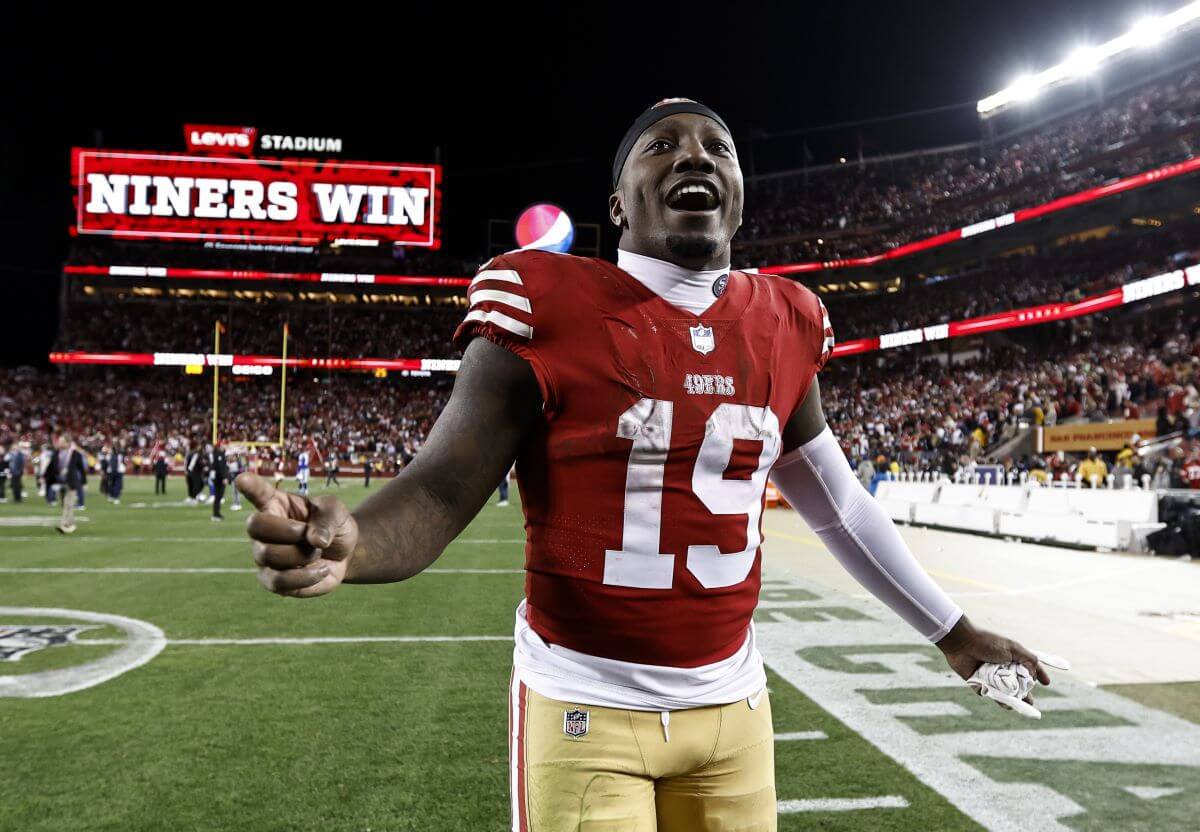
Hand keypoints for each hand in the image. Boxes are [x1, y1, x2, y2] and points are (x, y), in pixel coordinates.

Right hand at [236, 472, 358, 597]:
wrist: (345, 555)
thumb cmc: (334, 526)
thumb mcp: (337, 513)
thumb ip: (327, 519)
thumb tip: (315, 540)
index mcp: (277, 504)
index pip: (258, 492)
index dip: (249, 485)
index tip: (242, 479)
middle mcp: (263, 530)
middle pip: (256, 527)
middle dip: (289, 532)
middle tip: (311, 536)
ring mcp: (264, 556)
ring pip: (269, 556)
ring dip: (302, 555)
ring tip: (318, 553)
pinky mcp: (272, 580)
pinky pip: (278, 582)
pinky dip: (304, 577)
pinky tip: (322, 570)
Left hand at [936, 616, 1050, 710]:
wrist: (962, 643)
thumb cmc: (988, 642)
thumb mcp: (1013, 648)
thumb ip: (1028, 659)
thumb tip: (1035, 675)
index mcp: (1012, 658)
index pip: (1029, 668)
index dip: (1039, 674)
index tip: (1047, 683)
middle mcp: (1003, 668)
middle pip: (1018, 684)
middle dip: (1025, 693)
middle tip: (1030, 702)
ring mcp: (992, 676)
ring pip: (1006, 692)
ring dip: (1013, 700)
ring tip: (1021, 705)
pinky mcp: (980, 683)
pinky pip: (991, 694)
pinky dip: (998, 699)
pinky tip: (1006, 703)